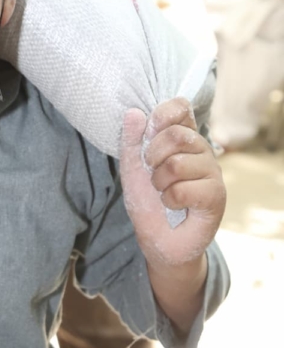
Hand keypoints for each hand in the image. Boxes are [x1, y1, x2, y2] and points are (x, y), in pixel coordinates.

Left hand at [119, 98, 225, 269]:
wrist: (158, 238)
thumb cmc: (148, 202)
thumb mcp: (132, 168)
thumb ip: (131, 140)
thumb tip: (133, 112)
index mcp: (183, 138)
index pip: (180, 108)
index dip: (162, 115)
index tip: (149, 132)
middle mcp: (201, 150)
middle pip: (177, 135)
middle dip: (153, 157)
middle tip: (153, 173)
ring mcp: (212, 172)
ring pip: (177, 164)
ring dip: (160, 183)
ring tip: (164, 192)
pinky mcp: (217, 195)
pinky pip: (183, 189)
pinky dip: (170, 200)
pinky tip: (175, 206)